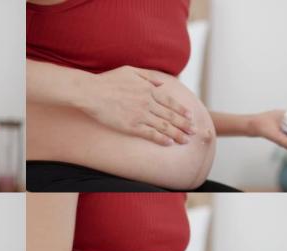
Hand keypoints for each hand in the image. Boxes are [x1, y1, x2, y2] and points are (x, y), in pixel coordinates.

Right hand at [78, 66, 193, 145]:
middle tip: (194, 132)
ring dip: (177, 134)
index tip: (190, 116)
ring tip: (186, 140)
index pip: (170, 102)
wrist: (91, 92)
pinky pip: (150, 134)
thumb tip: (161, 83)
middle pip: (170, 115)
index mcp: (148, 89)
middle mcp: (147, 102)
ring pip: (164, 126)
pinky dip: (161, 139)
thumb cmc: (108, 80)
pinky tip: (169, 143)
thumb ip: (148, 76)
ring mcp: (140, 115)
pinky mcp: (131, 126)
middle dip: (184, 124)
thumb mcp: (130, 70)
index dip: (182, 110)